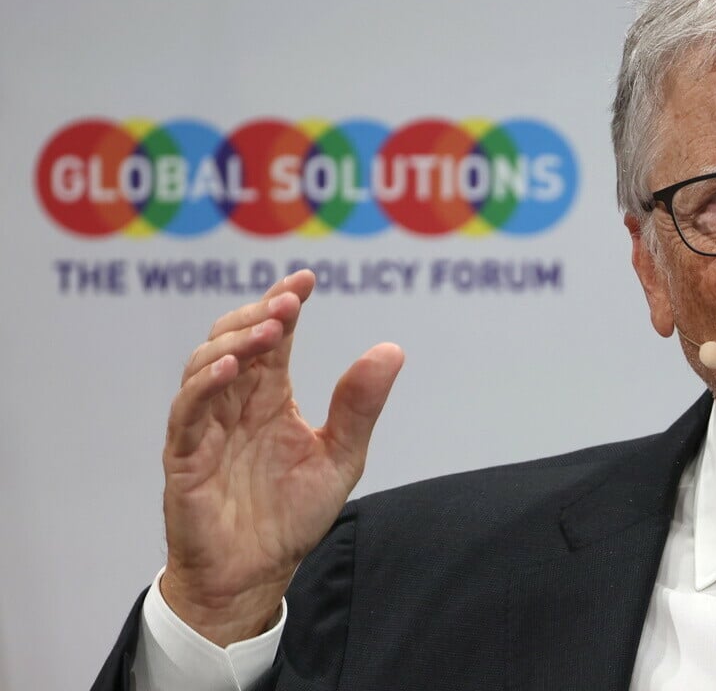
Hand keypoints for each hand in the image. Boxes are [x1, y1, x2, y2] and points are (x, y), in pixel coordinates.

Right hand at [159, 270, 403, 645]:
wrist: (256, 576)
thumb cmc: (291, 516)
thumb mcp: (340, 456)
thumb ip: (360, 406)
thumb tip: (392, 349)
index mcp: (270, 396)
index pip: (273, 336)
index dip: (285, 302)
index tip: (307, 278)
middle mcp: (236, 402)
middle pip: (235, 338)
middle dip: (259, 314)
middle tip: (290, 302)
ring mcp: (206, 426)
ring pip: (205, 364)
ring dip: (234, 341)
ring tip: (269, 330)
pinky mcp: (184, 455)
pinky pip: (187, 411)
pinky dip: (204, 385)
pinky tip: (230, 370)